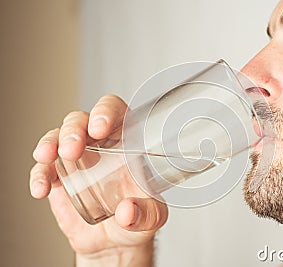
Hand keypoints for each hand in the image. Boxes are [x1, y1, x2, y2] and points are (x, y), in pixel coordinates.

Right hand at [30, 95, 167, 265]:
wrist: (116, 241)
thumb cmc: (139, 215)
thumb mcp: (153, 216)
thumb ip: (146, 214)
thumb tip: (128, 212)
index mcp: (126, 141)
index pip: (114, 111)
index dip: (105, 111)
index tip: (99, 127)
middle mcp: (99, 145)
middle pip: (81, 120)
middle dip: (73, 130)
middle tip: (73, 149)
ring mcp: (77, 159)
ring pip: (58, 137)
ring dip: (50, 144)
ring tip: (48, 157)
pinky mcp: (59, 177)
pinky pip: (43, 169)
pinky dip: (39, 175)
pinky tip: (41, 188)